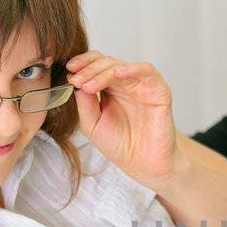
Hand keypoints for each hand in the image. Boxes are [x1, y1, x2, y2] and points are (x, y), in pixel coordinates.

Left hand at [66, 50, 179, 190]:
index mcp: (109, 89)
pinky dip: (131, 68)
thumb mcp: (92, 124)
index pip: (95, 66)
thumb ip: (84, 103)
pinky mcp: (158, 90)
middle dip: (88, 69)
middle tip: (76, 80)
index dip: (82, 64)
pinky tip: (116, 73)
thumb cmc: (120, 145)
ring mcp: (141, 85)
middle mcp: (125, 84)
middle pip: (105, 62)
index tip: (68, 71)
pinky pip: (146, 71)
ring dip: (102, 72)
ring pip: (120, 66)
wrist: (143, 164)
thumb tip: (75, 81)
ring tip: (88, 85)